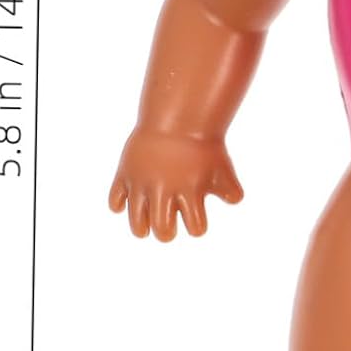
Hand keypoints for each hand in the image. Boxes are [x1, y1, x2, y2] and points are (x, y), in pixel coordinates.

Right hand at [108, 127, 243, 240]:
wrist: (176, 117)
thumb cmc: (202, 145)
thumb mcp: (222, 167)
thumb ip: (230, 189)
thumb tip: (235, 200)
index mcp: (190, 193)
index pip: (196, 228)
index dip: (197, 226)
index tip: (196, 219)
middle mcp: (164, 191)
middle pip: (163, 232)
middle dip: (166, 233)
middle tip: (167, 227)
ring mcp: (142, 184)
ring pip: (137, 222)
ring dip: (141, 228)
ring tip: (145, 226)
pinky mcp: (125, 174)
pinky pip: (115, 199)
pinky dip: (119, 204)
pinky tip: (129, 201)